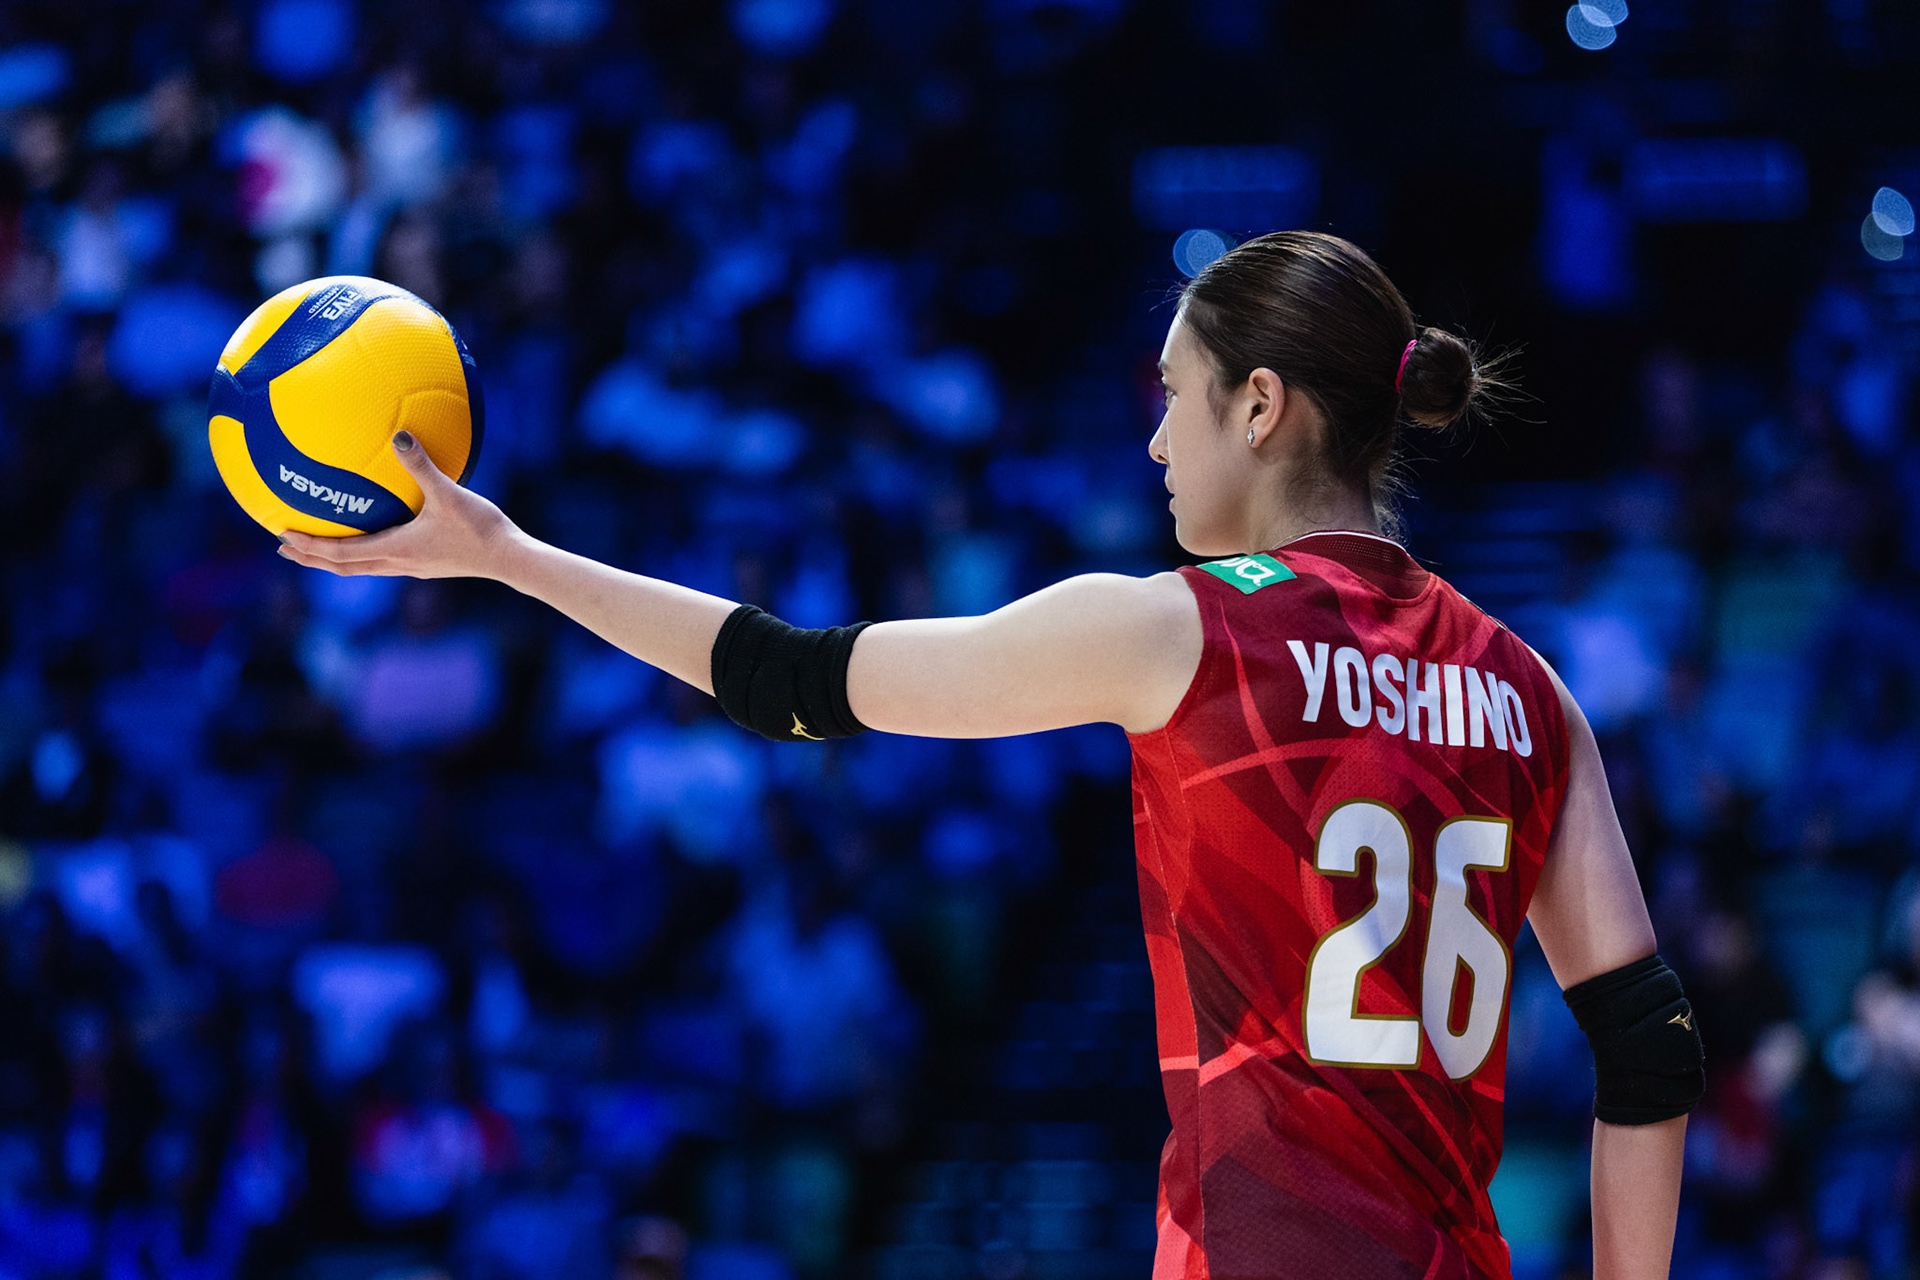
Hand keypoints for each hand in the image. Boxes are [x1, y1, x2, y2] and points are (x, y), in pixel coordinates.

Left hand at [277, 431, 519, 579]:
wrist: (510, 558)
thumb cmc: (480, 529)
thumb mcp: (448, 494)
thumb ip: (421, 465)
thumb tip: (399, 435)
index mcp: (396, 549)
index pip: (341, 553)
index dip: (310, 546)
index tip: (281, 535)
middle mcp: (398, 564)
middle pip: (343, 567)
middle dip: (312, 558)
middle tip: (284, 548)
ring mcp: (412, 568)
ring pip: (362, 568)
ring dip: (334, 560)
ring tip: (316, 549)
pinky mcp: (427, 566)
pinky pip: (383, 562)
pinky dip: (362, 554)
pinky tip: (372, 538)